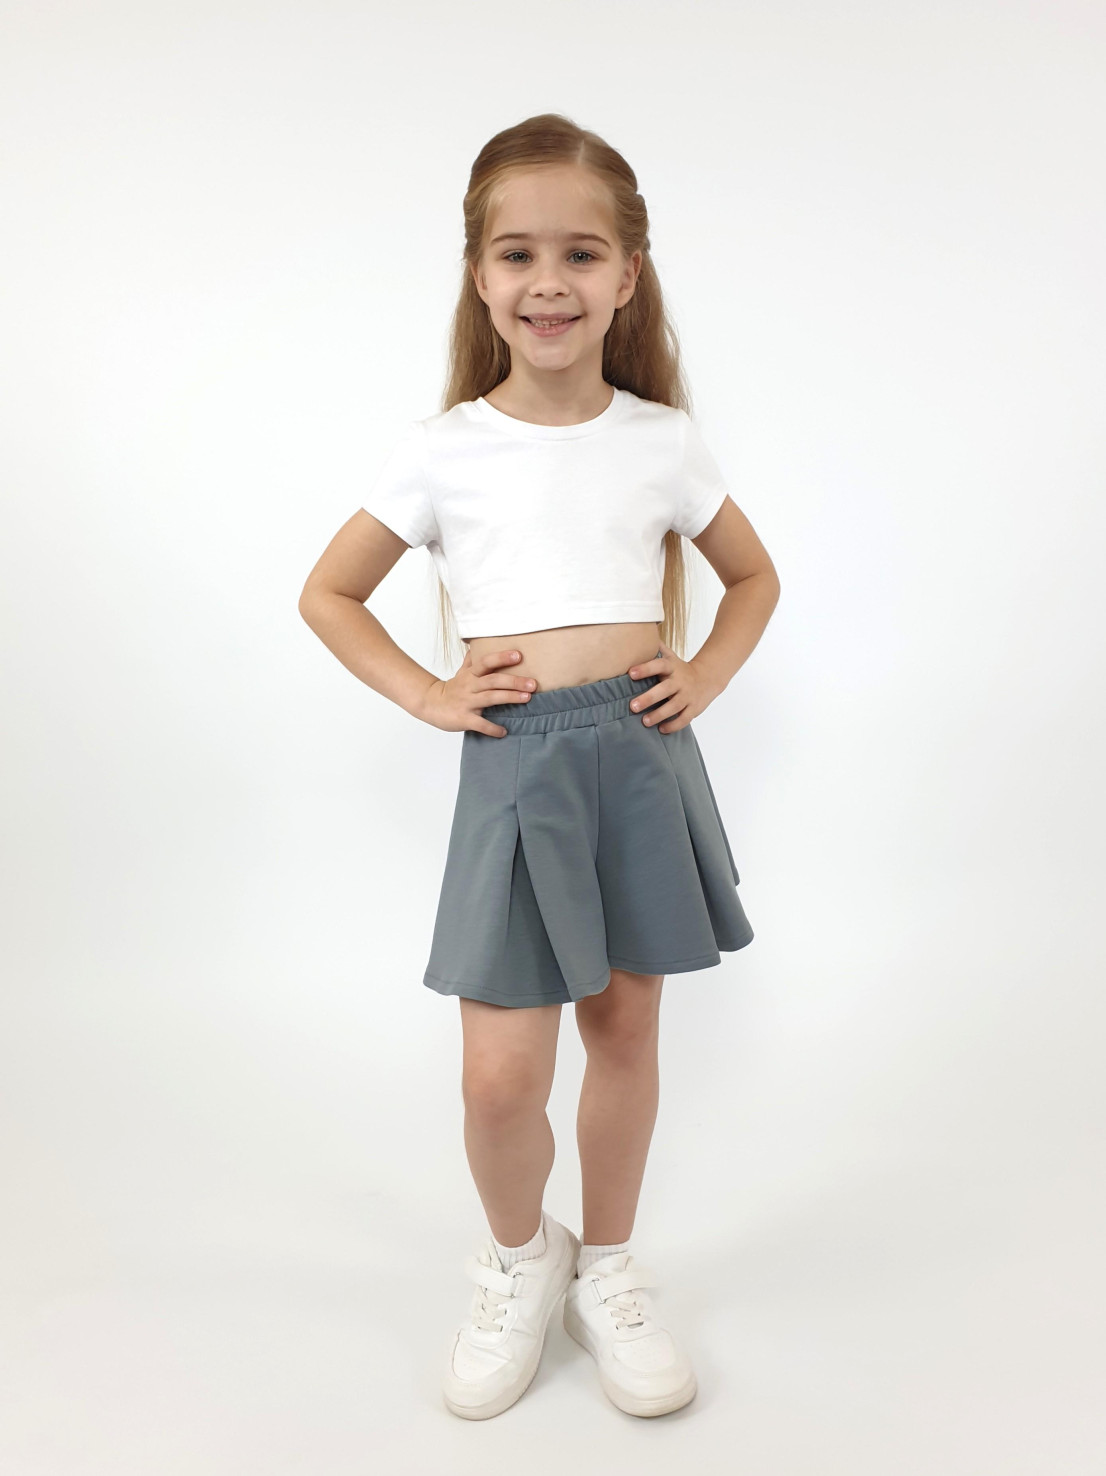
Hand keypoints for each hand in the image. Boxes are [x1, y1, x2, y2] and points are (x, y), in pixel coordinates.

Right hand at [417, 646, 535, 736]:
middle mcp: (470, 686)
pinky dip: (492, 728)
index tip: (519, 655)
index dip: (501, 658)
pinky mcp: (463, 718)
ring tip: (527, 698)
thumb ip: (472, 660)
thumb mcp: (461, 672)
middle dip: (514, 681)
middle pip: (493, 680)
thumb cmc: (452, 689)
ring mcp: (466, 702)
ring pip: (490, 698)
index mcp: (471, 674)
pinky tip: (504, 731)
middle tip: (533, 684)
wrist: (430, 704)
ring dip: (509, 698)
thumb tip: (477, 643)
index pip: (486, 662)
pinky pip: (479, 724)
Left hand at [626, 640, 720, 733]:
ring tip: (645, 722)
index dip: (645, 668)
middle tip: (632, 706)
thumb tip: (638, 633)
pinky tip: (662, 729)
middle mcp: (680, 682)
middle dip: (648, 698)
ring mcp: (688, 696)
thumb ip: (656, 649)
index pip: (658, 665)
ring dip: (659, 715)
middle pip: (664, 690)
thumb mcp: (670, 657)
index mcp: (672, 668)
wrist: (708, 678)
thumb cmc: (680, 669)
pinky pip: (684, 719)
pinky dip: (674, 725)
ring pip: (674, 707)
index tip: (630, 673)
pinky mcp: (694, 709)